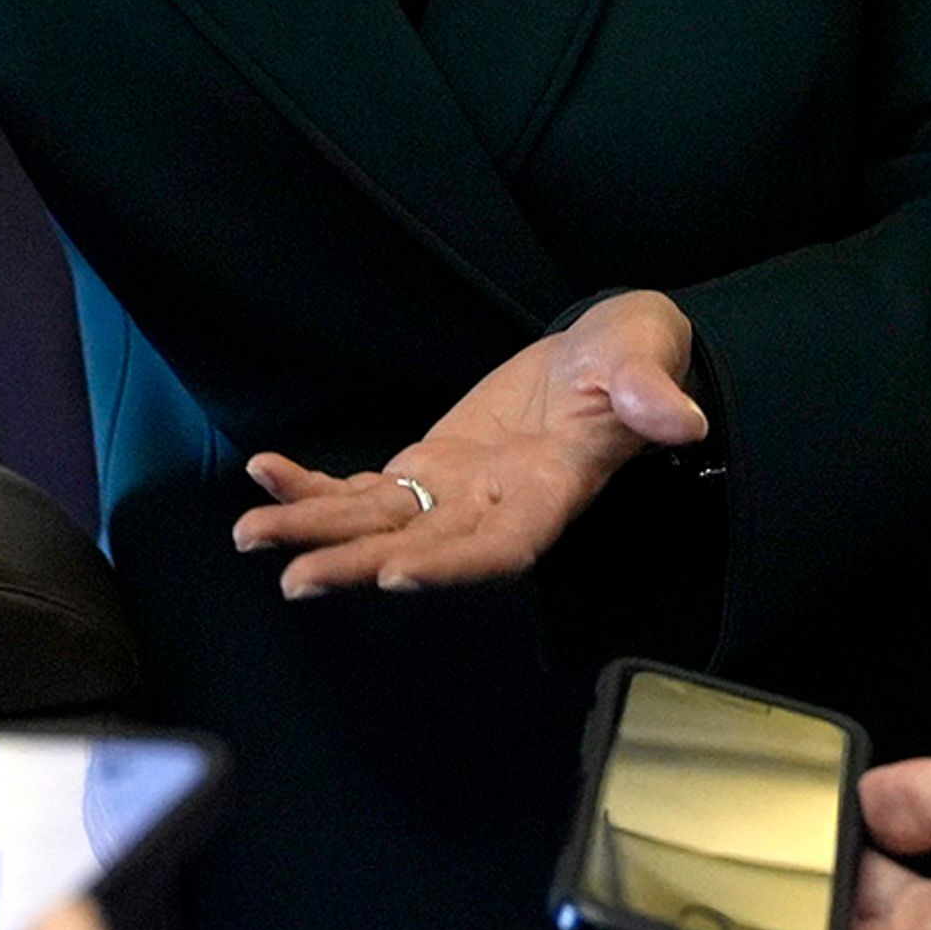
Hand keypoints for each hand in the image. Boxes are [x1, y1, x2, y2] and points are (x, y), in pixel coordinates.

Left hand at [235, 292, 709, 597]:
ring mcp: (457, 493)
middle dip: (358, 564)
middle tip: (295, 578)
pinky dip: (315, 486)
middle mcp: (497, 507)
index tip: (397, 574)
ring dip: (315, 533)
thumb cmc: (634, 356)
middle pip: (422, 547)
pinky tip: (265, 475)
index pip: (501, 545)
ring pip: (379, 526)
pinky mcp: (430, 468)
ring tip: (251, 533)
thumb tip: (680, 418)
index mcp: (553, 491)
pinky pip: (364, 488)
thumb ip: (651, 394)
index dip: (451, 564)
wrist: (605, 352)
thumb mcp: (646, 359)